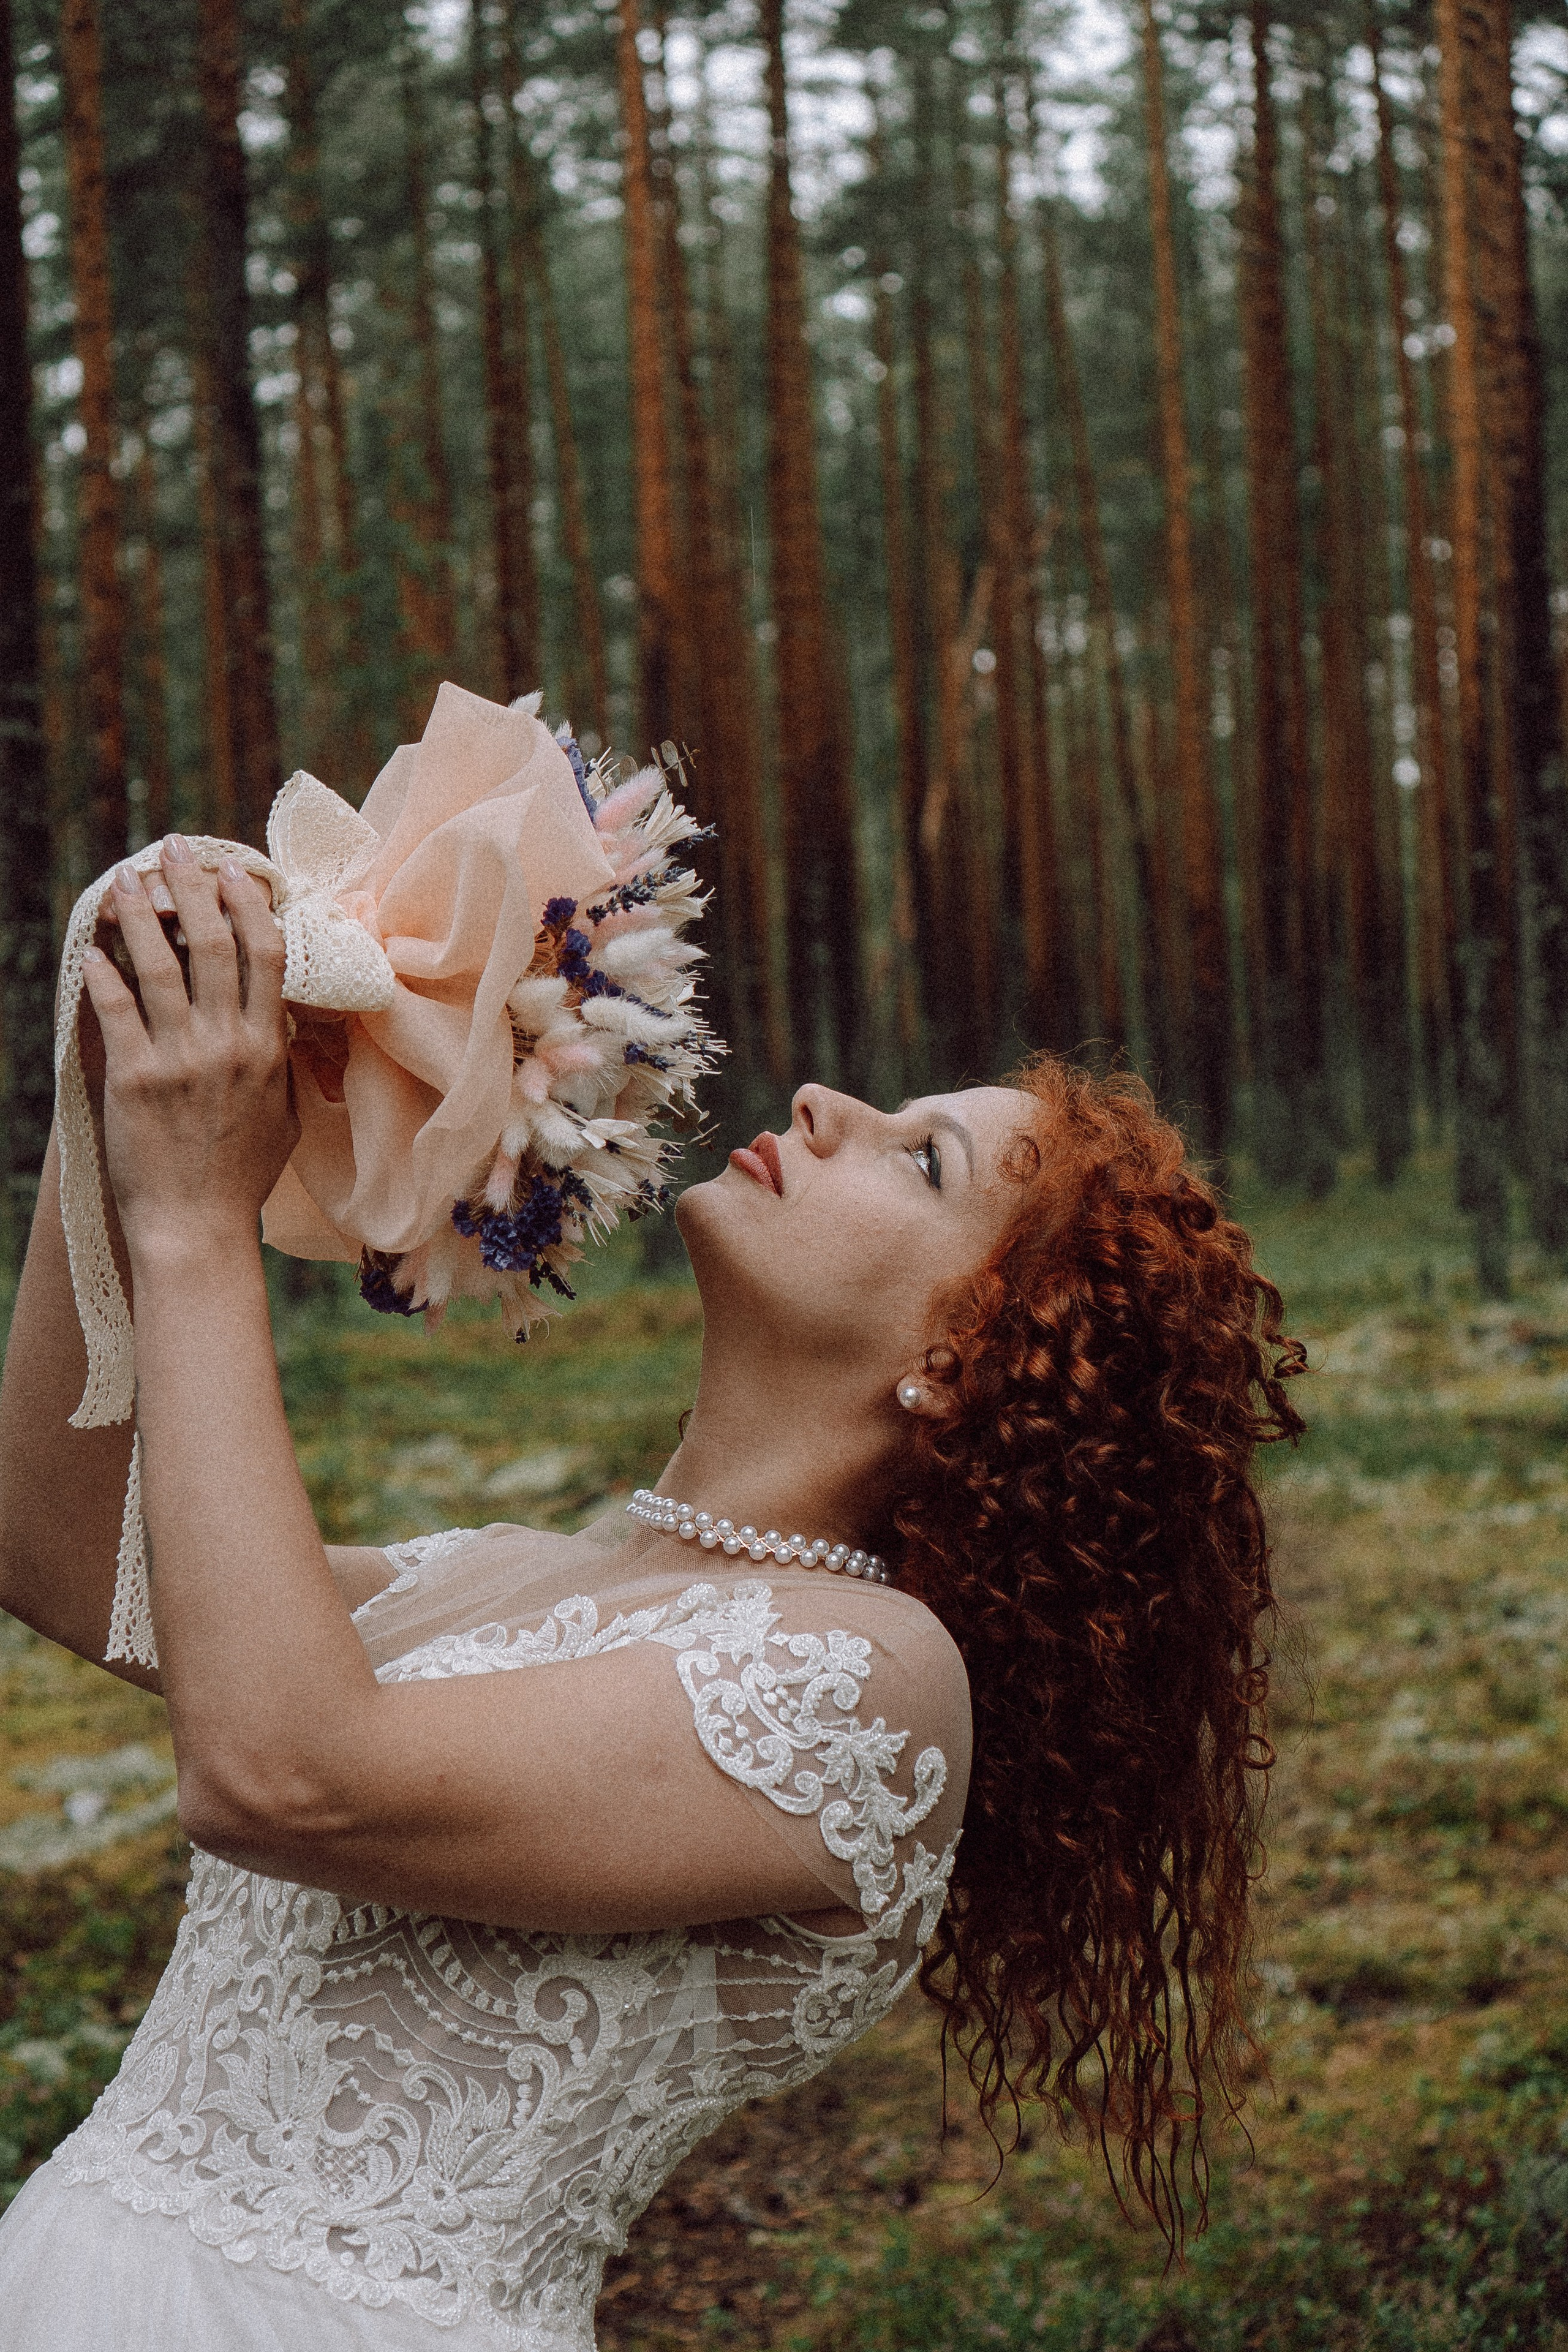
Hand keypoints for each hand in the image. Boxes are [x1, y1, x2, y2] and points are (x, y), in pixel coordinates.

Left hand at [81, 840, 298, 1262]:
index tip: (237, 872)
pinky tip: (92, 948)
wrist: (196, 1227)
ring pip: (161, 967)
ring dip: (141, 916)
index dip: (250, 907)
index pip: (267, 957)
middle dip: (194, 888)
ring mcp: (182, 1060)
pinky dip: (103, 974)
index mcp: (268, 1049)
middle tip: (176, 850)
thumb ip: (282, 1066)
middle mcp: (229, 1045)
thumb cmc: (240, 1178)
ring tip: (126, 881)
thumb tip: (283, 1025)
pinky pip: (116, 1011)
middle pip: (214, 945)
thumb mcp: (284, 1117)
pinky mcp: (136, 1079)